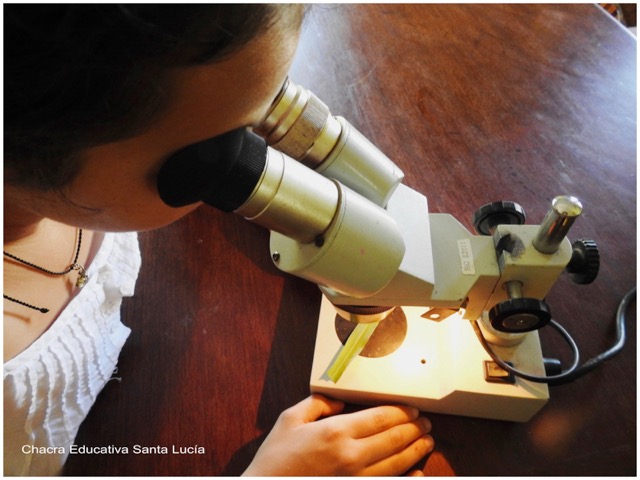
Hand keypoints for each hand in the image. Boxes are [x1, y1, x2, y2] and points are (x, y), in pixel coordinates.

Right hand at [243, 394, 433, 475]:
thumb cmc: (275, 459)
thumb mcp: (290, 420)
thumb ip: (318, 404)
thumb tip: (340, 402)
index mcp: (336, 431)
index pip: (381, 417)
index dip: (402, 411)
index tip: (413, 408)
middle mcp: (350, 455)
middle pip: (395, 438)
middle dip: (415, 428)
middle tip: (425, 422)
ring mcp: (355, 478)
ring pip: (397, 463)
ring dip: (416, 450)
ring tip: (426, 440)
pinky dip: (407, 478)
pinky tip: (417, 473)